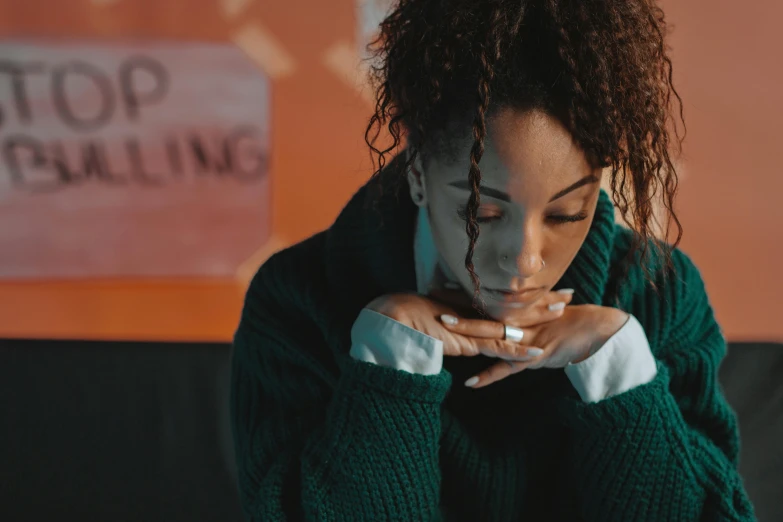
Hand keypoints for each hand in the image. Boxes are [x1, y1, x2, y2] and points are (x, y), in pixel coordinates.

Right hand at [366, 289, 573, 359]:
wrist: (397, 319)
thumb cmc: (411, 316)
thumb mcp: (437, 316)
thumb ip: (453, 317)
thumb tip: (459, 320)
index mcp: (472, 302)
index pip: (506, 294)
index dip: (527, 291)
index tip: (546, 284)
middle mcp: (477, 310)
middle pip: (517, 303)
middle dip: (544, 298)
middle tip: (569, 293)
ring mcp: (475, 325)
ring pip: (514, 320)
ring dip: (540, 318)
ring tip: (564, 313)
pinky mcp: (470, 342)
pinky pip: (500, 347)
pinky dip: (520, 352)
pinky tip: (539, 354)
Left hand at [439, 304, 629, 387]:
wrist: (597, 329)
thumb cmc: (569, 322)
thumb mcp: (542, 314)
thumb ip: (523, 313)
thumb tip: (504, 311)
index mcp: (518, 309)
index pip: (485, 300)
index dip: (462, 293)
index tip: (438, 285)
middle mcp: (519, 320)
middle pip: (483, 313)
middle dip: (457, 307)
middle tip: (431, 299)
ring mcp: (525, 338)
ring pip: (491, 336)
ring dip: (467, 335)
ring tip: (443, 333)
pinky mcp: (533, 356)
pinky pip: (507, 368)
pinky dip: (489, 376)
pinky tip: (470, 382)